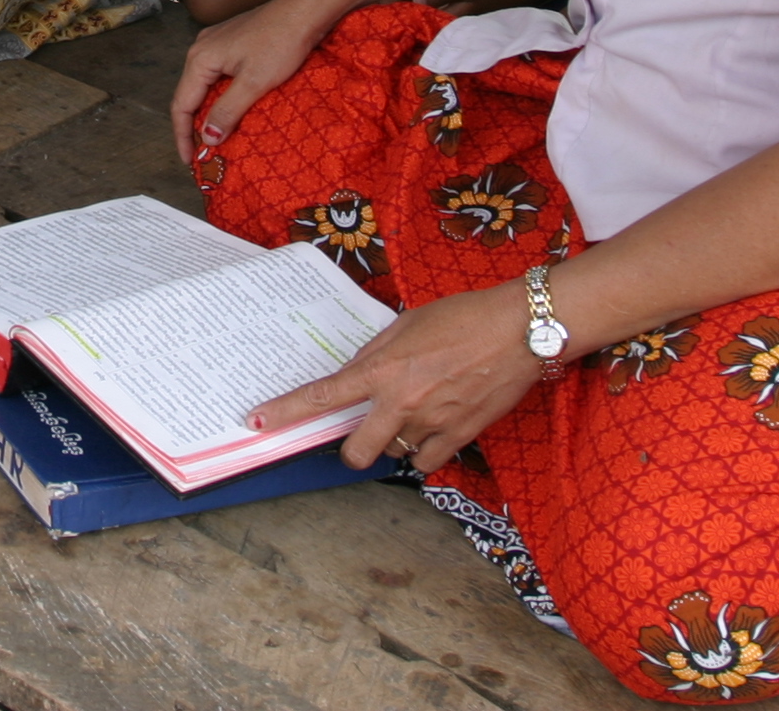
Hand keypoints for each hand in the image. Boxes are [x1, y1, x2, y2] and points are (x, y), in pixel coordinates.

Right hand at [170, 0, 332, 161]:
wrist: (304, 11)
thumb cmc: (280, 45)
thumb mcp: (254, 83)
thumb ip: (227, 111)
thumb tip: (208, 138)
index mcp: (200, 59)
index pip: (181, 105)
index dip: (182, 135)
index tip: (188, 160)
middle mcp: (201, 49)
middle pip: (189, 94)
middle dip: (193, 125)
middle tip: (202, 153)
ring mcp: (216, 42)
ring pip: (204, 84)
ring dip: (207, 111)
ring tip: (215, 136)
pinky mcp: (231, 41)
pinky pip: (217, 74)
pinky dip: (218, 96)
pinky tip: (230, 108)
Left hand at [249, 282, 541, 469]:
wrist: (518, 330)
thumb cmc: (463, 317)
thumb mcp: (407, 324)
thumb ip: (377, 354)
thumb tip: (358, 376)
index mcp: (384, 369)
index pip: (324, 396)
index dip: (287, 411)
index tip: (259, 420)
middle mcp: (402, 402)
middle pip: (357, 452)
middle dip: (352, 449)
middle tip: (360, 433)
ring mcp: (432, 424)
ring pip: (396, 456)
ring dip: (395, 443)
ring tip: (412, 416)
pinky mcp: (461, 437)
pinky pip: (428, 462)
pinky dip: (425, 452)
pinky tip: (433, 429)